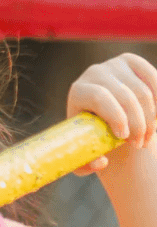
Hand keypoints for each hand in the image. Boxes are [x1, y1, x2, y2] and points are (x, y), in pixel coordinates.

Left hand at [67, 53, 156, 174]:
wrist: (106, 117)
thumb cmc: (93, 136)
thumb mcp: (85, 153)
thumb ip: (85, 165)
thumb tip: (101, 162)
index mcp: (78, 91)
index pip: (100, 97)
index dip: (117, 117)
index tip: (125, 138)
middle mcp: (94, 72)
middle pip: (124, 96)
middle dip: (137, 124)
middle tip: (139, 144)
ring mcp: (115, 64)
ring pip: (143, 91)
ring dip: (150, 118)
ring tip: (146, 137)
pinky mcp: (133, 62)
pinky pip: (155, 80)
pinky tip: (156, 118)